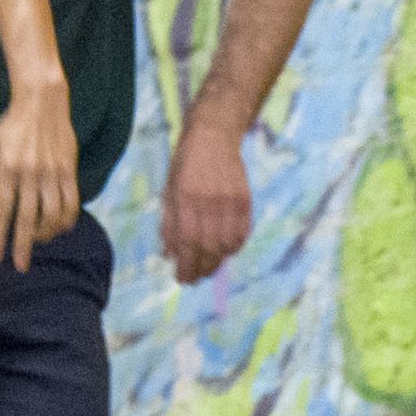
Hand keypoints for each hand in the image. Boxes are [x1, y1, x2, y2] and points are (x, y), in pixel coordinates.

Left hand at [0, 76, 82, 267]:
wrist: (43, 103)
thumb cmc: (10, 127)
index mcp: (8, 168)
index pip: (2, 208)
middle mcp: (32, 173)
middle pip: (27, 217)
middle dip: (22, 245)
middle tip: (19, 266)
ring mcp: (53, 173)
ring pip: (52, 214)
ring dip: (44, 234)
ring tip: (35, 242)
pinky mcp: (69, 171)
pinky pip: (71, 203)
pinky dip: (66, 220)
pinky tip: (58, 229)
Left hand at [160, 119, 254, 283]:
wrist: (214, 136)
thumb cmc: (185, 162)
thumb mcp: (169, 189)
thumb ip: (169, 222)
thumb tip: (170, 253)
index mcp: (185, 198)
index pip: (187, 241)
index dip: (185, 264)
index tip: (182, 278)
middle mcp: (209, 202)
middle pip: (208, 247)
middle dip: (200, 268)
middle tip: (194, 279)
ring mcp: (230, 201)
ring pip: (226, 244)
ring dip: (217, 262)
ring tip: (208, 269)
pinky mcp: (246, 200)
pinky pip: (242, 233)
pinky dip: (234, 248)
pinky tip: (225, 253)